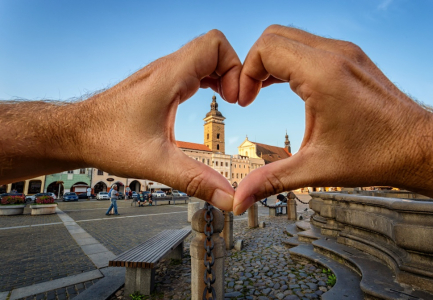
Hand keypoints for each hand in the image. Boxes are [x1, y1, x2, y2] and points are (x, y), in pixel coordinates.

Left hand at [80, 30, 242, 209]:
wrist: (76, 132)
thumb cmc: (107, 140)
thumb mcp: (156, 164)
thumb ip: (196, 180)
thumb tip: (228, 198)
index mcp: (169, 78)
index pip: (214, 44)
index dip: (234, 68)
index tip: (234, 100)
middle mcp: (167, 69)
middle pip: (214, 48)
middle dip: (233, 72)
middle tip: (235, 102)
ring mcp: (163, 73)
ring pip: (205, 56)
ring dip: (222, 75)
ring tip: (227, 102)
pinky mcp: (160, 82)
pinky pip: (194, 68)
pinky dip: (209, 79)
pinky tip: (206, 101)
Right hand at [233, 25, 432, 213]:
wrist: (418, 146)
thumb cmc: (375, 155)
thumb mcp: (316, 169)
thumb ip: (271, 181)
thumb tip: (240, 200)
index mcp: (323, 74)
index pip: (266, 49)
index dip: (245, 74)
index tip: (246, 102)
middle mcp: (335, 54)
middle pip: (274, 36)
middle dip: (253, 65)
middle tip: (250, 95)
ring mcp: (345, 52)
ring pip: (291, 37)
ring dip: (271, 61)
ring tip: (263, 91)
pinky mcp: (351, 57)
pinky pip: (308, 45)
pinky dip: (290, 60)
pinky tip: (287, 86)